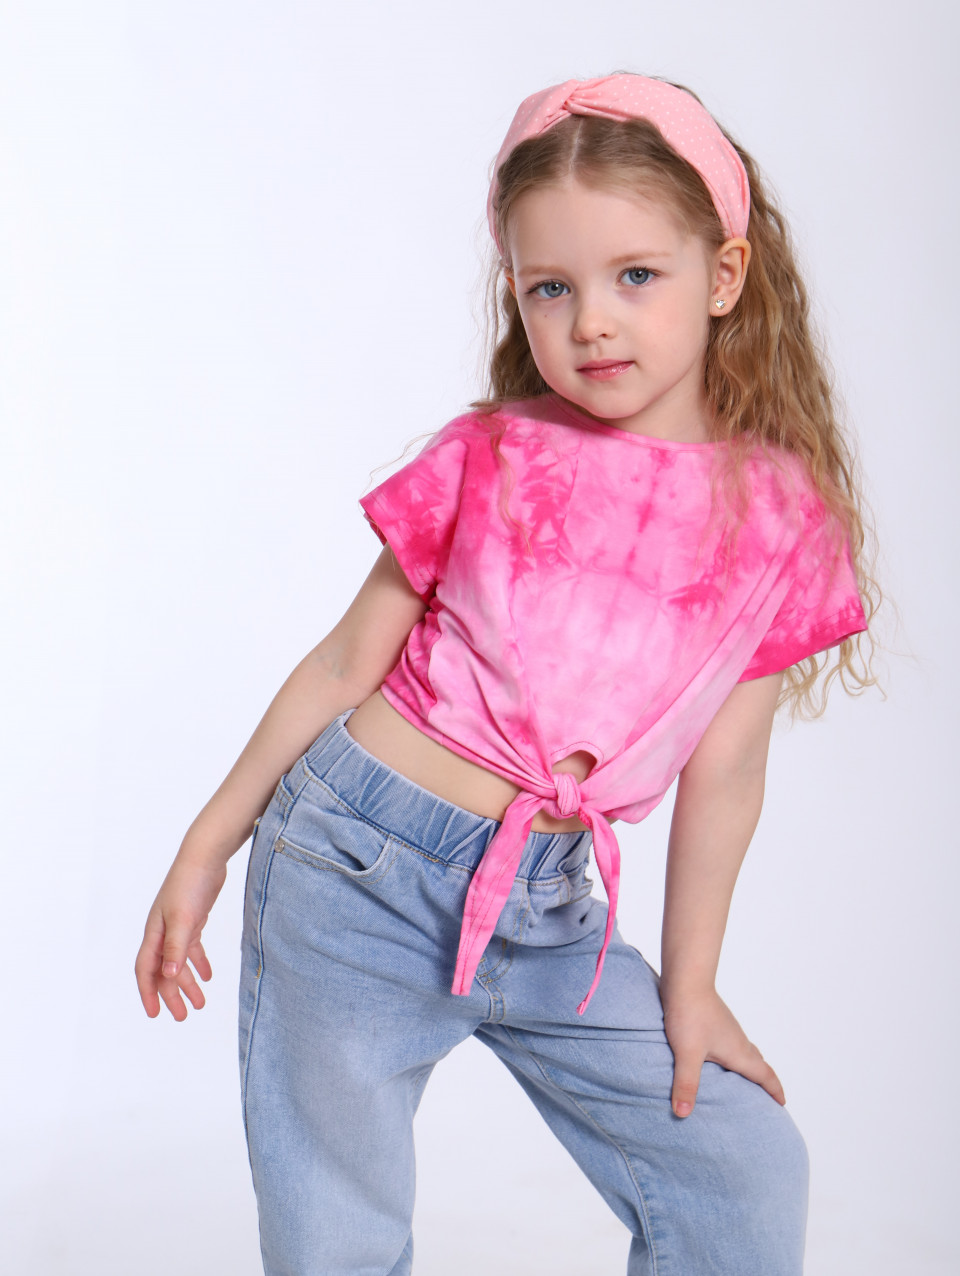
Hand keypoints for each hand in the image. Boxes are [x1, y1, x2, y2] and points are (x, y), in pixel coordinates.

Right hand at [135, 853, 227, 1021]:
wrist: (205, 856)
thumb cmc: (190, 884)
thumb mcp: (183, 919)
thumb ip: (175, 948)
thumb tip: (167, 976)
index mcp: (154, 933)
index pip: (146, 970)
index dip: (148, 993)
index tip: (154, 1014)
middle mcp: (162, 932)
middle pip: (163, 971)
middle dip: (171, 995)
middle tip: (182, 1016)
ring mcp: (177, 926)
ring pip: (178, 962)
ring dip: (187, 983)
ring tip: (200, 1003)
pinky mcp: (192, 920)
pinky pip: (192, 948)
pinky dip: (198, 963)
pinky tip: (208, 976)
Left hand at [661, 985, 784, 1117]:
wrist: (685, 979)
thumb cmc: (690, 1014)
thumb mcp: (687, 1054)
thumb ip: (686, 1084)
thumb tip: (683, 1114)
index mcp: (739, 1052)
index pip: (764, 1074)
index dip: (775, 1090)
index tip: (784, 1104)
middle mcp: (737, 1040)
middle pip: (758, 1063)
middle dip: (764, 1081)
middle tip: (767, 1097)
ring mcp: (727, 1028)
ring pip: (745, 1051)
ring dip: (749, 1066)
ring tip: (744, 1080)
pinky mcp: (715, 1020)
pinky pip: (732, 1042)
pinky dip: (734, 1055)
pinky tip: (718, 1056)